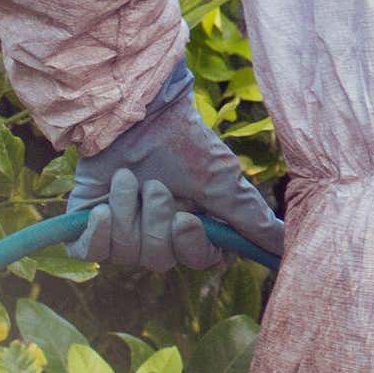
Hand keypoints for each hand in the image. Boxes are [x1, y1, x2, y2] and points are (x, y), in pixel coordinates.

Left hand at [66, 67, 287, 268]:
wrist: (134, 114)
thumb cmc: (183, 143)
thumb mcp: (223, 181)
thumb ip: (251, 218)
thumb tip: (286, 247)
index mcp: (192, 226)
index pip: (196, 258)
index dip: (189, 243)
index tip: (186, 217)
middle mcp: (158, 232)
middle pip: (159, 259)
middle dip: (157, 220)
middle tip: (156, 185)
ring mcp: (122, 229)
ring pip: (126, 253)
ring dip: (128, 211)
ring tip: (128, 179)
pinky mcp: (87, 225)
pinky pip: (91, 252)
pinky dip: (98, 231)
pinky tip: (102, 208)